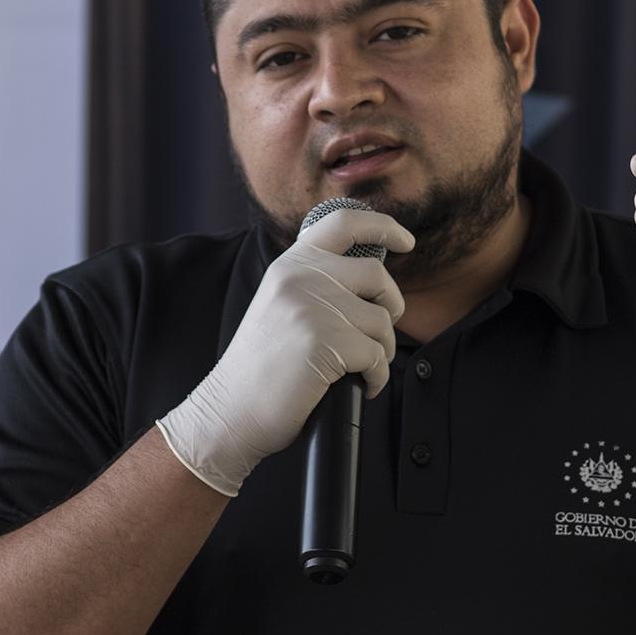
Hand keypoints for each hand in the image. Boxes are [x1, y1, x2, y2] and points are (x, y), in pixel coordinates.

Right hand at [157, 208, 413, 494]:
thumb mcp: (281, 305)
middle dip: (391, 307)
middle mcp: (300, 277)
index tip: (405, 241)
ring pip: (381, 320)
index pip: (343, 224)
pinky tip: (361, 386)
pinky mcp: (323, 341)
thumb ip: (315, 284)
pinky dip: (377, 377)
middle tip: (378, 334)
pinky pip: (376, 355)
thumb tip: (373, 280)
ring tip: (360, 369)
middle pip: (376, 275)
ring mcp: (311, 307)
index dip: (383, 226)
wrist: (230, 411)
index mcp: (290, 265)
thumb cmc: (262, 368)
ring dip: (382, 350)